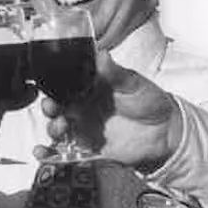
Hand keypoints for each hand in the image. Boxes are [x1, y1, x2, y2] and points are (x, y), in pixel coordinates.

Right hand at [37, 52, 182, 168]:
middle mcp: (83, 107)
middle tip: (52, 107)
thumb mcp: (133, 83)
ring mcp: (84, 128)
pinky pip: (64, 152)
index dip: (54, 84)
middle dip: (49, 107)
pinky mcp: (88, 148)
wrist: (165, 132)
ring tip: (60, 126)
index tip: (50, 84)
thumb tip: (101, 54)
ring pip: (58, 127)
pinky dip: (49, 153)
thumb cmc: (149, 101)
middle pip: (57, 106)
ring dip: (52, 127)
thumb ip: (115, 73)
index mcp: (90, 87)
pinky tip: (41, 153)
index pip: (65, 83)